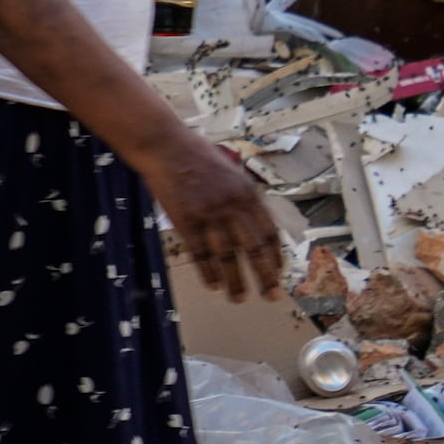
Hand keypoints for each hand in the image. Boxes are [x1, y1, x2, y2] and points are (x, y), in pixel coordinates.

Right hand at [142, 127, 286, 301]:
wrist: (165, 145)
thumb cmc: (198, 156)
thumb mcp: (231, 173)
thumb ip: (244, 198)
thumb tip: (256, 225)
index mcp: (248, 193)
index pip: (269, 232)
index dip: (275, 256)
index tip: (278, 272)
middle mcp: (232, 205)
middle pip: (253, 248)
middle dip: (265, 276)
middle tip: (271, 296)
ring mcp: (208, 214)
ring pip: (227, 256)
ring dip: (235, 280)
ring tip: (239, 298)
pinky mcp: (185, 220)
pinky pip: (200, 253)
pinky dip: (207, 271)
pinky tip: (213, 284)